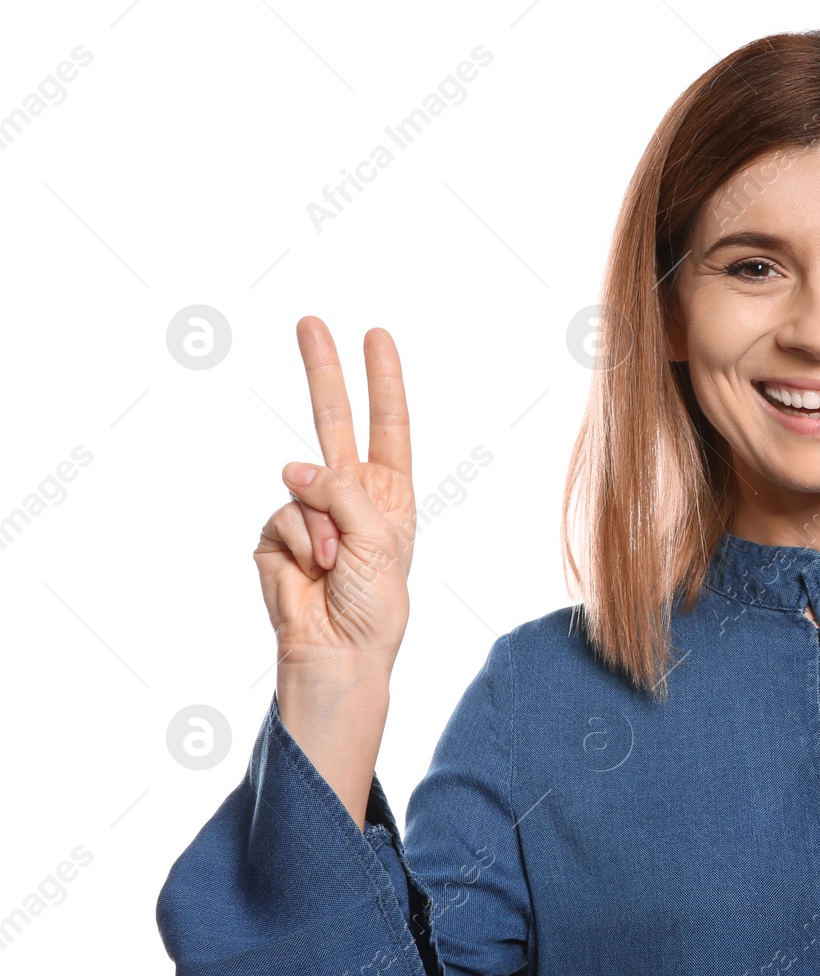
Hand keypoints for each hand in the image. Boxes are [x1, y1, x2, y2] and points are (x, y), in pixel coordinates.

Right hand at [254, 317, 414, 674]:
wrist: (337, 653)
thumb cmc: (373, 604)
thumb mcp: (379, 542)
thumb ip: (341, 494)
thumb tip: (294, 468)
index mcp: (388, 494)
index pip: (387, 425)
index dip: (382, 380)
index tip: (376, 335)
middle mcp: (349, 495)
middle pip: (334, 420)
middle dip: (322, 372)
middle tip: (310, 322)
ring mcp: (310, 512)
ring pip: (302, 485)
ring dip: (320, 528)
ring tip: (333, 566)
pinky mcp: (276, 534)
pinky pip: (281, 517)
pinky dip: (296, 544)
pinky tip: (308, 572)